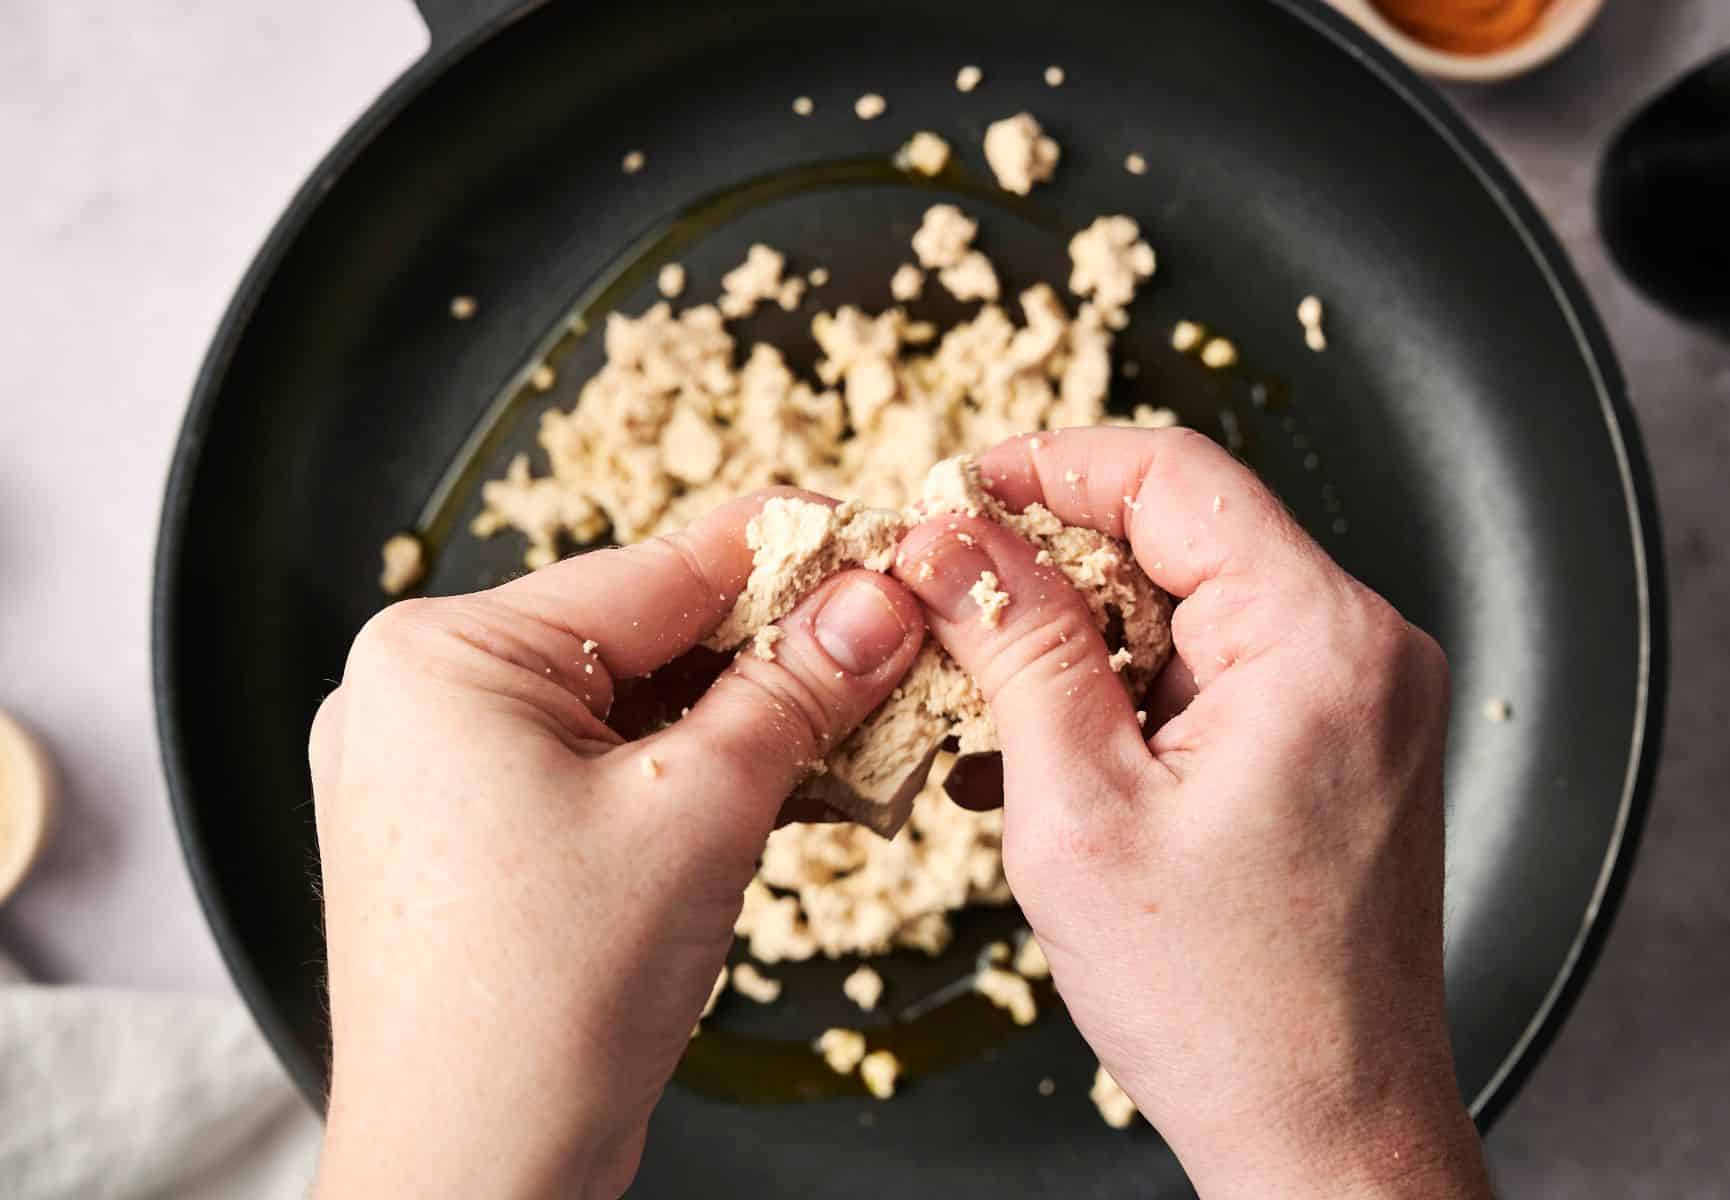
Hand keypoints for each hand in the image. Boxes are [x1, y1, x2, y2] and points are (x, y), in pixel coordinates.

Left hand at [308, 490, 923, 1199]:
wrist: (469, 1171)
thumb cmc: (548, 997)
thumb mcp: (700, 812)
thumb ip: (794, 688)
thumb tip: (874, 602)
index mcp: (444, 651)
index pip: (656, 568)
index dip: (788, 555)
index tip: (880, 542)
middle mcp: (421, 691)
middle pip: (643, 634)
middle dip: (773, 649)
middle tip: (889, 648)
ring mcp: (436, 764)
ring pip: (629, 703)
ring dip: (743, 716)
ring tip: (856, 722)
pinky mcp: (468, 827)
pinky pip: (599, 763)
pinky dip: (690, 769)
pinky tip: (783, 779)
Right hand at [893, 428, 1490, 1198]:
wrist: (1329, 1137)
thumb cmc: (1225, 1006)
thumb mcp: (1080, 810)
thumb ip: (1018, 649)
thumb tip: (953, 541)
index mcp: (1319, 641)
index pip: (1172, 475)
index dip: (1046, 468)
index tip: (954, 492)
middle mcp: (1362, 649)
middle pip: (1180, 537)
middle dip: (1048, 568)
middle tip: (944, 608)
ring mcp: (1358, 701)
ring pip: (1185, 611)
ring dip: (1074, 646)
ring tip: (979, 708)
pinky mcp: (1337, 748)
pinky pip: (1213, 678)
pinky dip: (1124, 699)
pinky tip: (1039, 759)